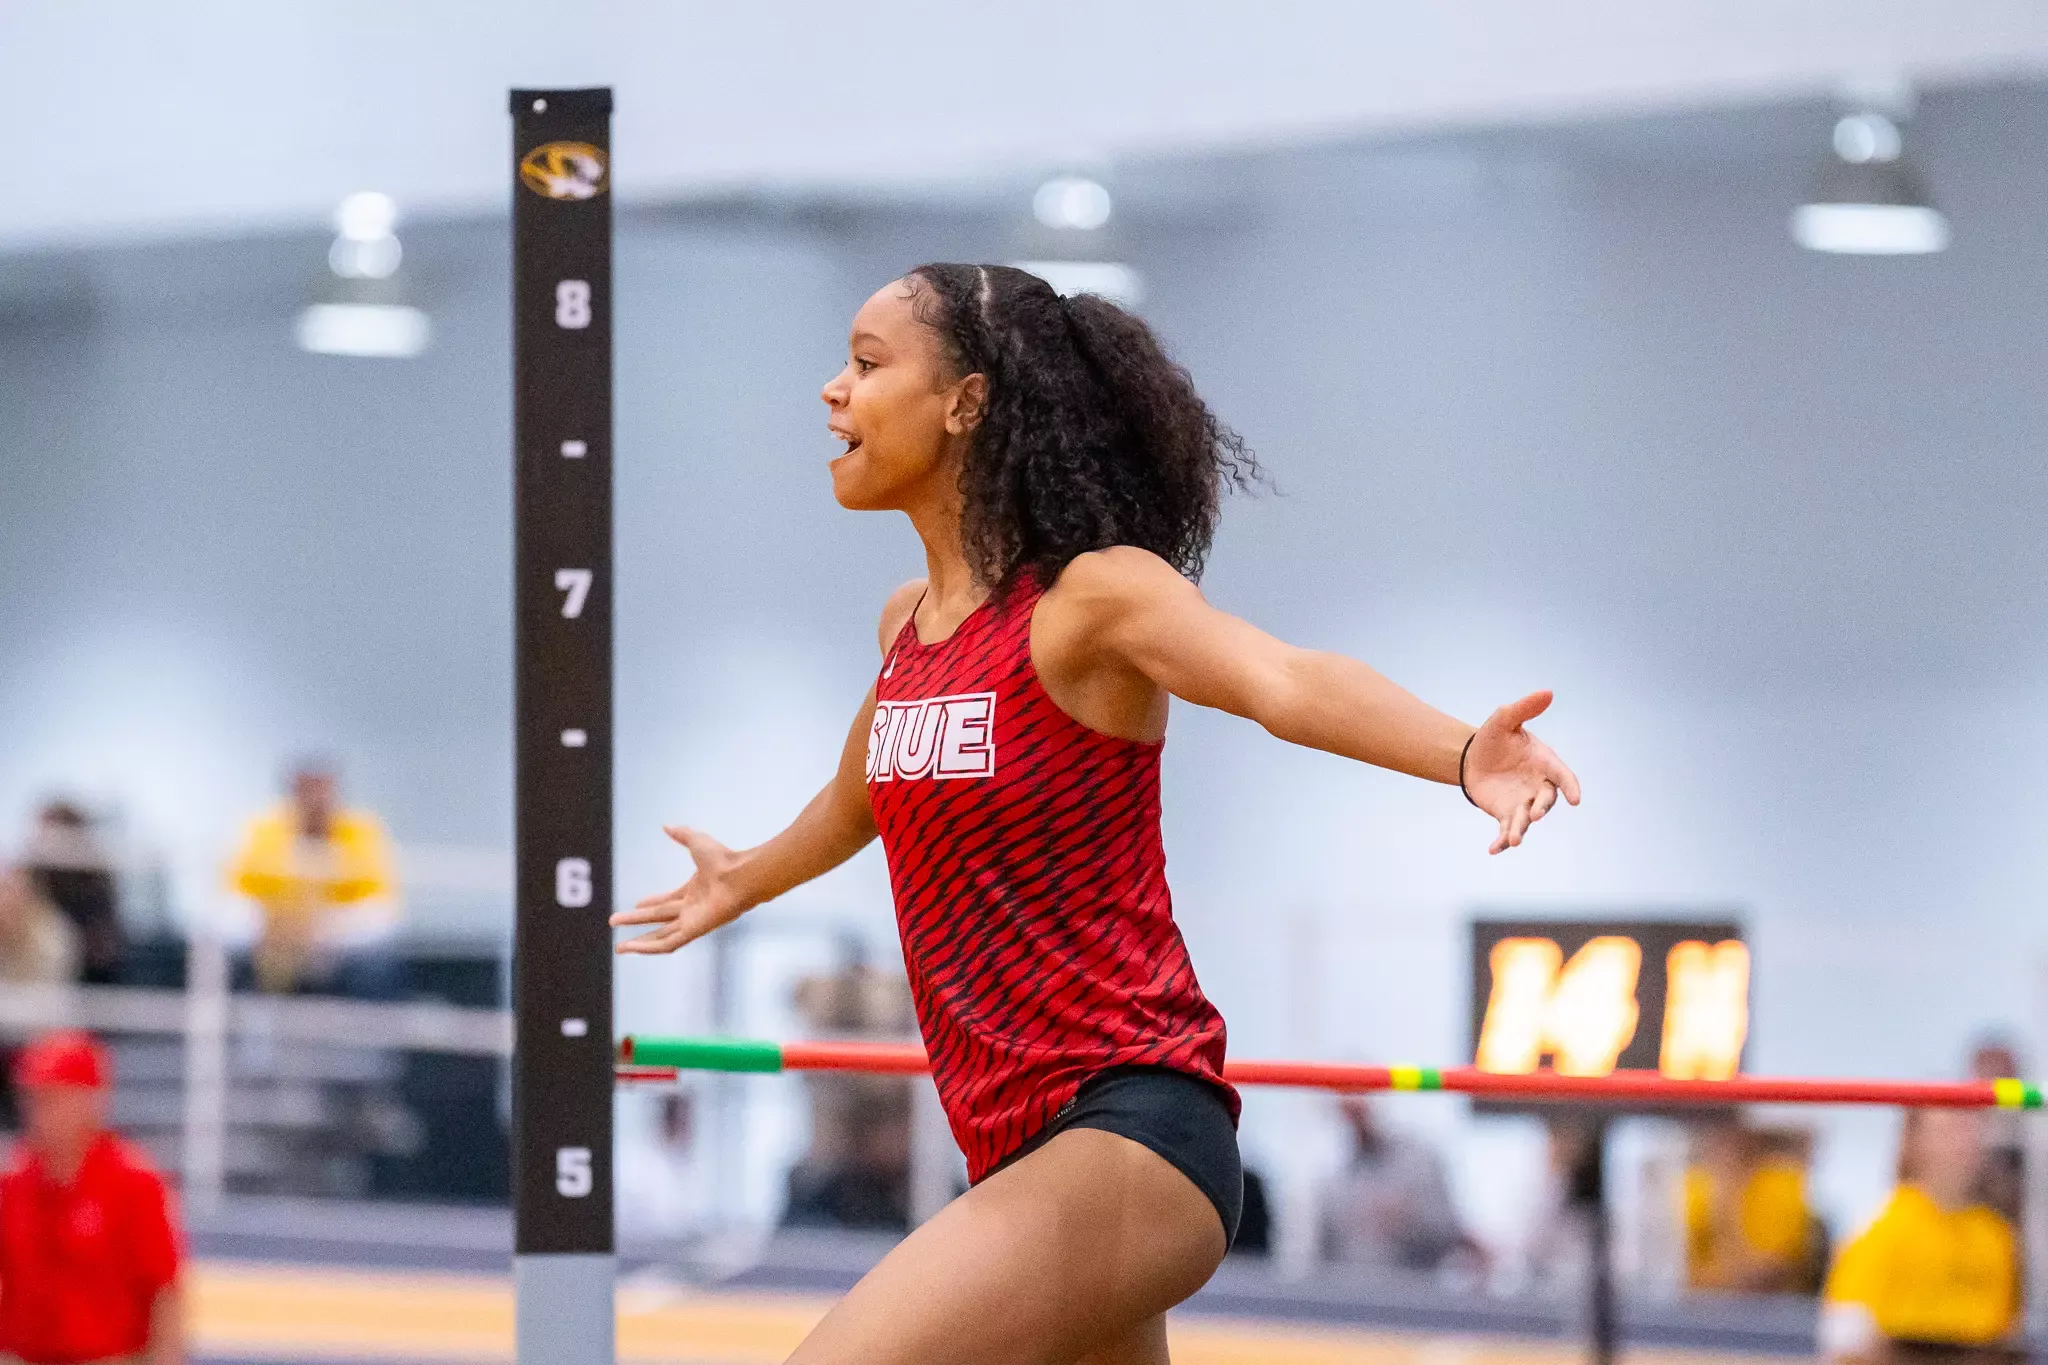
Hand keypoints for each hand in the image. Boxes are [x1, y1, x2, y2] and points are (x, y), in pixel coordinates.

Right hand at [610, 826, 746, 953]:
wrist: (740, 874)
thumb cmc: (724, 859)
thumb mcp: (697, 841)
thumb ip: (682, 835)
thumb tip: (667, 825)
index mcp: (695, 891)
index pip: (668, 901)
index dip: (651, 904)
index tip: (636, 904)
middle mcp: (693, 908)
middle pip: (659, 918)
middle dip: (636, 921)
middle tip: (613, 921)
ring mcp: (693, 921)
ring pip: (661, 936)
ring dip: (640, 942)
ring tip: (619, 947)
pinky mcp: (693, 931)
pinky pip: (668, 944)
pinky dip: (649, 948)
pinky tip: (632, 948)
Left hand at [1463, 691, 1579, 854]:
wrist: (1473, 757)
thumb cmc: (1495, 737)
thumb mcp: (1505, 719)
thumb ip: (1525, 708)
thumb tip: (1548, 692)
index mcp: (1544, 763)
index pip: (1562, 776)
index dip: (1570, 787)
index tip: (1575, 799)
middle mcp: (1538, 786)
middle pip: (1546, 800)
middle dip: (1542, 808)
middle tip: (1535, 815)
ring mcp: (1523, 803)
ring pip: (1526, 819)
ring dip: (1521, 830)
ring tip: (1514, 840)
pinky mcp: (1507, 815)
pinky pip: (1508, 830)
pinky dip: (1503, 841)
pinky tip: (1494, 850)